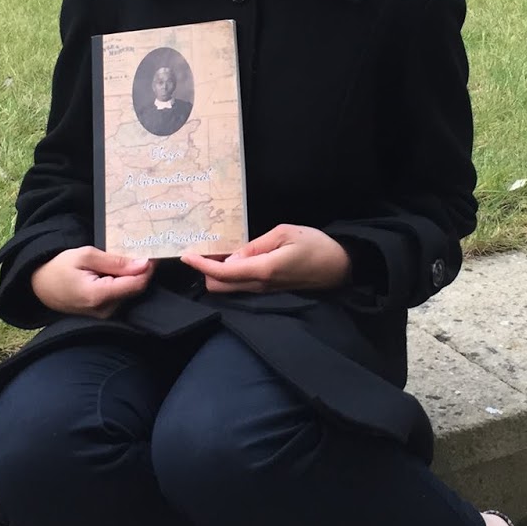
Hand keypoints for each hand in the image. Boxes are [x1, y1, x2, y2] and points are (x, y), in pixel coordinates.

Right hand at [30, 247, 154, 318]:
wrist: (41, 286)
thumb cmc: (60, 268)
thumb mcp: (85, 256)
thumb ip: (115, 261)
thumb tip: (143, 263)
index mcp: (99, 296)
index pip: (137, 284)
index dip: (148, 268)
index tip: (152, 251)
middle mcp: (105, 310)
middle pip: (136, 288)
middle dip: (138, 270)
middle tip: (134, 250)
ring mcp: (105, 315)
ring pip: (130, 292)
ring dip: (130, 275)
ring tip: (117, 260)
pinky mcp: (105, 314)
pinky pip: (122, 296)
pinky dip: (122, 282)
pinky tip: (112, 272)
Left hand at [180, 225, 350, 294]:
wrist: (340, 266)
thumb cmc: (315, 245)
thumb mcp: (285, 234)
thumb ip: (255, 246)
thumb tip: (231, 258)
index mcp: (264, 270)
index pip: (223, 273)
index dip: (201, 265)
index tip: (186, 255)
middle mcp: (260, 286)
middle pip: (219, 287)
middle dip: (206, 272)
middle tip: (203, 250)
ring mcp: (264, 292)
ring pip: (228, 289)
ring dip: (217, 274)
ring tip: (215, 252)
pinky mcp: (269, 291)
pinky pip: (240, 287)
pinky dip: (229, 276)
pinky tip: (232, 259)